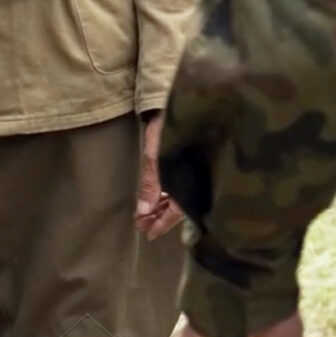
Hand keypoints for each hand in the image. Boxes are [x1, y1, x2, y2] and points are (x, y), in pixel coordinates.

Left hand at [135, 112, 181, 238]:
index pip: (177, 212)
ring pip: (177, 198)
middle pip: (178, 208)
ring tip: (143, 216)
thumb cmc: (168, 127)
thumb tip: (143, 212)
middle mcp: (194, 179)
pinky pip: (178, 186)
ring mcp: (191, 172)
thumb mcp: (155, 156)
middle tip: (141, 226)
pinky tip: (156, 201)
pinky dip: (166, 196)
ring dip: (160, 208)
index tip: (148, 234)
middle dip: (159, 218)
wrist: (179, 102)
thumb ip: (151, 184)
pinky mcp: (188, 164)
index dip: (162, 224)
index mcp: (190, 180)